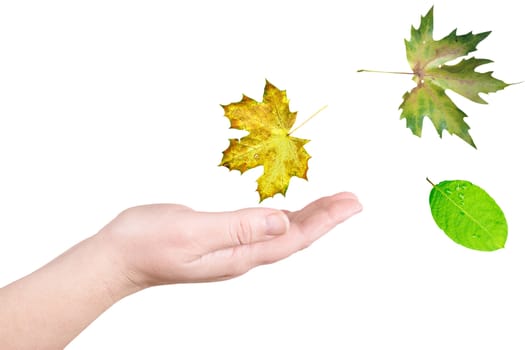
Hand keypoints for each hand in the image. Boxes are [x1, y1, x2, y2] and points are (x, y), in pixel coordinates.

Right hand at [100, 192, 361, 289]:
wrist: (118, 257)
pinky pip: (263, 228)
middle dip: (326, 217)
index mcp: (240, 254)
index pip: (294, 237)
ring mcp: (231, 249)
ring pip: (281, 232)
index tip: (352, 203)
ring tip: (331, 202)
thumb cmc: (148, 243)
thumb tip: (282, 219)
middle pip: (294, 235)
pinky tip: (286, 211)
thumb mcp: (193, 232)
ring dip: (309, 216)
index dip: (326, 220)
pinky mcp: (221, 240)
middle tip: (352, 199)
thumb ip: (239, 227)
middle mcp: (242, 255)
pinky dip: (283, 216)